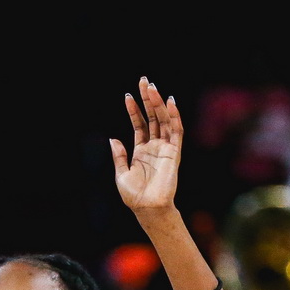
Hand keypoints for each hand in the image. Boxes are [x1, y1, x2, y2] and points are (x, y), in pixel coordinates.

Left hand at [110, 78, 181, 213]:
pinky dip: (173, 116)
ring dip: (158, 103)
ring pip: (163, 120)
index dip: (134, 110)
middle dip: (148, 99)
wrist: (147, 208)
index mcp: (141, 151)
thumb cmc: (134, 196)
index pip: (139, 125)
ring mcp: (165, 148)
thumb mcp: (121, 174)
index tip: (128, 96)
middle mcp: (154, 147)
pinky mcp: (174, 152)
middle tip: (144, 81)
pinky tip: (169, 102)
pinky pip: (176, 131)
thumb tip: (113, 138)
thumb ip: (119, 156)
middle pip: (152, 118)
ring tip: (152, 87)